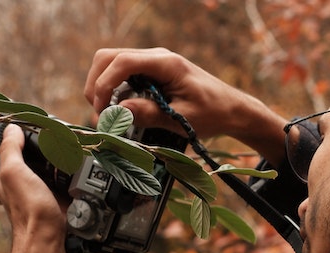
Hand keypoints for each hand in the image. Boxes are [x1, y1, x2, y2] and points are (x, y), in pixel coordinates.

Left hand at [0, 125, 74, 252]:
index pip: (8, 163)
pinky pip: (71, 194)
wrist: (52, 243)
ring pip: (54, 182)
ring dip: (64, 175)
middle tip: (58, 150)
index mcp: (8, 186)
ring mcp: (46, 204)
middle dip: (45, 163)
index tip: (26, 142)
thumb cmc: (29, 212)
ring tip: (75, 162)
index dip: (15, 152)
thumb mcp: (14, 172)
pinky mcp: (64, 212)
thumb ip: (11, 150)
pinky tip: (84, 182)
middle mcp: (25, 196)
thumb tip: (12, 129)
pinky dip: (77, 188)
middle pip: (34, 172)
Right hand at [83, 47, 288, 163]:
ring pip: (112, 64)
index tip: (102, 109)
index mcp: (166, 63)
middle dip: (97, 84)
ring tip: (107, 114)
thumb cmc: (214, 113)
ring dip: (103, 86)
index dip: (105, 85)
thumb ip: (149, 114)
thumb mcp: (181, 118)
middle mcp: (157, 57)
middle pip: (109, 58)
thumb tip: (118, 113)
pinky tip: (120, 109)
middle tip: (99, 113)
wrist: (232, 110)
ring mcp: (153, 63)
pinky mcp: (152, 73)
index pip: (122, 62)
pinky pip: (123, 74)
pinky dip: (114, 89)